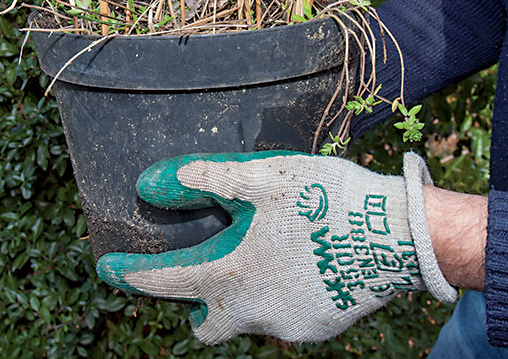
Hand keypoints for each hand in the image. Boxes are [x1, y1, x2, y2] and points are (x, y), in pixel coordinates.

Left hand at [96, 151, 456, 344]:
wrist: (398, 234)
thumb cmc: (326, 200)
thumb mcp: (261, 178)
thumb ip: (204, 181)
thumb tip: (155, 183)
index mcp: (232, 276)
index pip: (165, 283)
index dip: (131, 275)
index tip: (109, 269)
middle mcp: (254, 312)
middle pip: (206, 325)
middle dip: (196, 306)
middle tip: (202, 273)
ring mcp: (288, 327)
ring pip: (248, 319)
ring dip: (243, 295)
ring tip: (262, 255)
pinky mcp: (319, 329)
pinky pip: (283, 317)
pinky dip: (278, 296)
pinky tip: (296, 264)